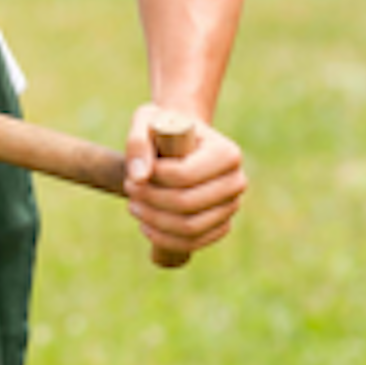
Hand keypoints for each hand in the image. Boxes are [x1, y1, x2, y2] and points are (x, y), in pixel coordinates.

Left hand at [123, 104, 246, 258]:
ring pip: (190, 227)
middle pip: (186, 204)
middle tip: (129, 189)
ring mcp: (231, 206)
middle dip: (150, 200)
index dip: (152, 179)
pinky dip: (165, 240)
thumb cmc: (163, 130)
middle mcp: (236, 181)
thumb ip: (138, 142)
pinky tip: (146, 226)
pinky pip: (194, 243)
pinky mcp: (221, 225)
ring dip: (154, 221)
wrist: (179, 144)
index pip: (184, 176)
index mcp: (227, 153)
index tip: (133, 175)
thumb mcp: (146, 121)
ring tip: (134, 206)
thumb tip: (139, 177)